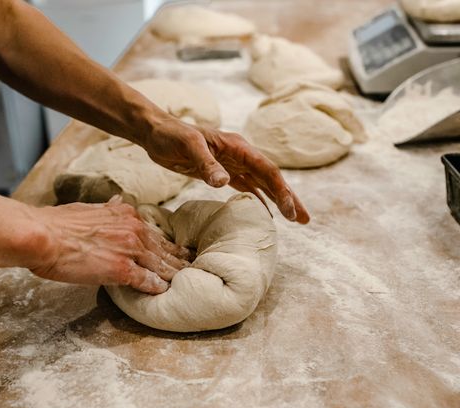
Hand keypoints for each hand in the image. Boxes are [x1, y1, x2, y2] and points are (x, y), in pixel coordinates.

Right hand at [31, 196, 189, 292]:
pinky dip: (156, 287)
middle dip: (179, 259)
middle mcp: (134, 230)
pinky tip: (164, 292)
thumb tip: (117, 202)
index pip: (154, 233)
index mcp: (126, 215)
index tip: (179, 250)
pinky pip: (146, 281)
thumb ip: (108, 209)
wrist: (42, 235)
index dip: (169, 244)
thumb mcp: (89, 208)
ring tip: (186, 281)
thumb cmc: (58, 223)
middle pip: (163, 249)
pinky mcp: (122, 270)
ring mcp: (130, 250)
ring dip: (174, 274)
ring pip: (160, 265)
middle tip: (193, 266)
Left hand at [143, 117, 309, 223]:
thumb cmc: (171, 135)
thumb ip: (207, 164)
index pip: (267, 170)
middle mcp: (240, 156)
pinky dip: (257, 201)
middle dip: (289, 199)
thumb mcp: (189, 146)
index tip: (291, 212)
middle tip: (305, 220)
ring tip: (294, 220)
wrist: (156, 133)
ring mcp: (233, 165)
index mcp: (238, 147)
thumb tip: (224, 183)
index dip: (281, 191)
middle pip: (272, 179)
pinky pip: (246, 188)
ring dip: (278, 201)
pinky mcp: (222, 173)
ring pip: (262, 185)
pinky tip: (264, 214)